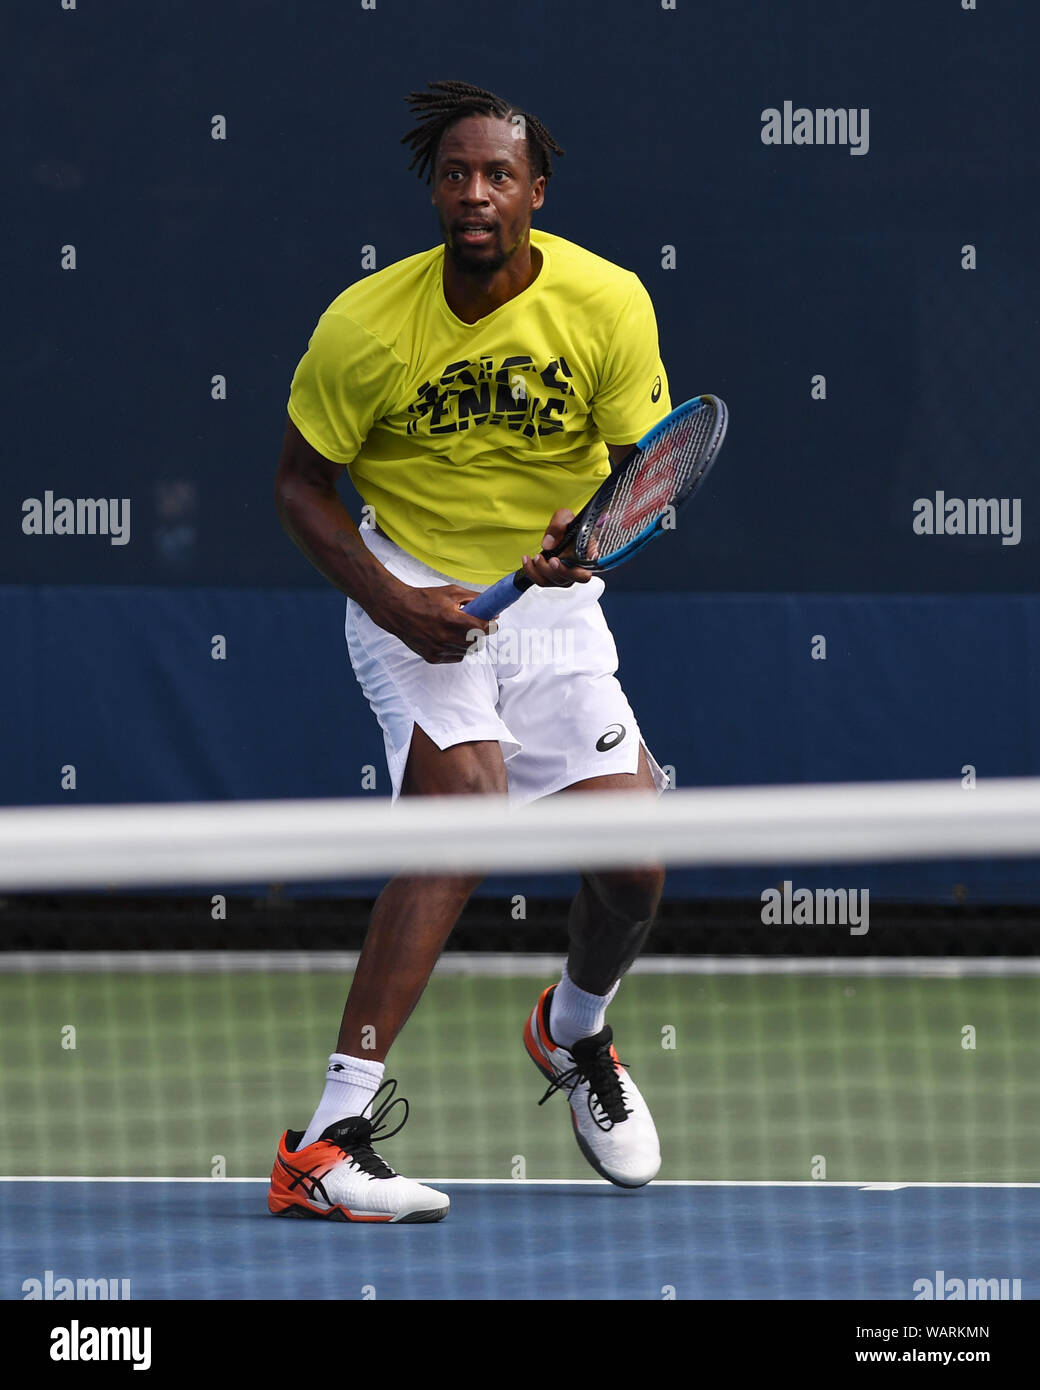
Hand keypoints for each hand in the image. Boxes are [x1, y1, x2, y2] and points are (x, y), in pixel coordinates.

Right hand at [370, 584, 492, 664]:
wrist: (398, 610)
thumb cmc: (424, 599)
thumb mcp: (451, 592)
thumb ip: (474, 599)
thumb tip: (493, 608)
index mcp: (451, 619)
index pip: (483, 628)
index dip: (491, 625)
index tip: (492, 622)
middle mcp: (445, 637)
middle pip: (478, 642)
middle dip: (480, 633)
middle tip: (474, 624)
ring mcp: (438, 649)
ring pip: (467, 651)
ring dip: (469, 642)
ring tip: (459, 630)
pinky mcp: (432, 657)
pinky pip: (456, 657)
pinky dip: (457, 649)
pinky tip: (449, 638)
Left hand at [521, 508, 594, 588]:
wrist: (559, 529)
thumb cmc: (567, 524)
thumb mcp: (564, 516)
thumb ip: (558, 526)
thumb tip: (548, 544)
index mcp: (587, 556)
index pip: (585, 573)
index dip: (574, 572)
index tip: (558, 560)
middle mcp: (578, 568)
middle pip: (568, 580)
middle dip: (552, 571)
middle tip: (543, 558)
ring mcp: (566, 574)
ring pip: (554, 582)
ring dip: (540, 571)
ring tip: (536, 556)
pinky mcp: (554, 576)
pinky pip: (542, 581)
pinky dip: (532, 572)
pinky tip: (527, 560)